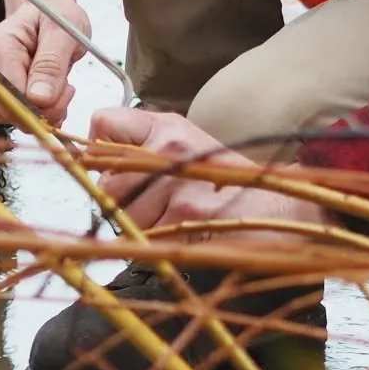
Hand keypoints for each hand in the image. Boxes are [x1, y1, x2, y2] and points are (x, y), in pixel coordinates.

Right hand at [0, 0, 88, 123]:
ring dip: (41, 111)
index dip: (40, 105)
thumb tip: (39, 100)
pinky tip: (51, 93)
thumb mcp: (63, 33)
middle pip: (7, 110)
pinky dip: (36, 113)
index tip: (67, 92)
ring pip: (10, 117)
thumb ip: (51, 65)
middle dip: (43, 110)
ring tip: (60, 84)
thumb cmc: (54, 14)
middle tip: (68, 87)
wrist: (45, 9)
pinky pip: (12, 116)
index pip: (10, 94)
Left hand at [88, 106, 322, 239]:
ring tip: (173, 220)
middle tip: (151, 207)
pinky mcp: (184, 217)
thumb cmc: (229, 182)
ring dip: (140, 229)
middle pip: (105, 184)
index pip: (103, 124)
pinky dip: (157, 245)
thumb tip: (90, 162)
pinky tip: (184, 234)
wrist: (278, 209)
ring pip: (123, 218)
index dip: (98, 150)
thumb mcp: (189, 146)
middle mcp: (169, 148)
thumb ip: (144, 148)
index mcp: (167, 127)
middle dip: (120, 204)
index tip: (109, 166)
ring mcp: (176, 183)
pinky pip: (146, 239)